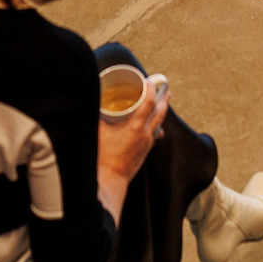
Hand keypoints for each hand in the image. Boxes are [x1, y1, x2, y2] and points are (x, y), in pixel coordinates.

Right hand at [97, 78, 170, 197]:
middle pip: (160, 112)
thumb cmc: (102, 156)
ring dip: (161, 113)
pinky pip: (153, 135)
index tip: (151, 82)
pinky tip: (150, 127)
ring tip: (161, 105)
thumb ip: (100, 114)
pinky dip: (154, 127)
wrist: (109, 179)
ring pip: (159, 124)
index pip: (149, 102)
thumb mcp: (99, 130)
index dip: (152, 89)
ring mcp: (146, 143)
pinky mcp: (145, 152)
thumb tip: (96, 101)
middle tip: (166, 91)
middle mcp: (145, 134)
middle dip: (164, 100)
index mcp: (135, 126)